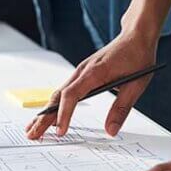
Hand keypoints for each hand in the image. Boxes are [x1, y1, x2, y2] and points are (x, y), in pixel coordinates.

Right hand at [26, 30, 157, 138]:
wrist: (136, 35)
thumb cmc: (137, 57)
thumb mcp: (136, 85)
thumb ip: (121, 109)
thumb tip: (111, 131)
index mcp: (94, 72)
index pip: (72, 95)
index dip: (64, 114)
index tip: (61, 131)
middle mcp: (82, 71)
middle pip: (57, 97)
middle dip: (43, 118)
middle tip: (32, 135)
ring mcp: (80, 72)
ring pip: (58, 95)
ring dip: (45, 113)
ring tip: (33, 129)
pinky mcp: (82, 74)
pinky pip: (64, 92)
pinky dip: (54, 105)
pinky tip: (49, 116)